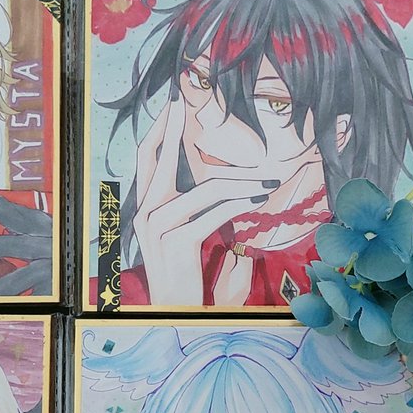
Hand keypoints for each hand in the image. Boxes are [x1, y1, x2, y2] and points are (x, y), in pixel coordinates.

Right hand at [133, 91, 279, 304]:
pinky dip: (241, 203)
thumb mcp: (179, 233)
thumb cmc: (182, 273)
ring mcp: (159, 227)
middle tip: (186, 104)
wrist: (173, 308)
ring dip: (242, 181)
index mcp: (144, 208)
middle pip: (162, 161)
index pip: (147, 160)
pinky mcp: (179, 241)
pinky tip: (259, 198)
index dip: (160, 131)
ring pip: (206, 189)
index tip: (173, 106)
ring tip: (267, 178)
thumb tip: (214, 183)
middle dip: (175, 130)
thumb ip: (186, 207)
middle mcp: (145, 213)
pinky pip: (215, 213)